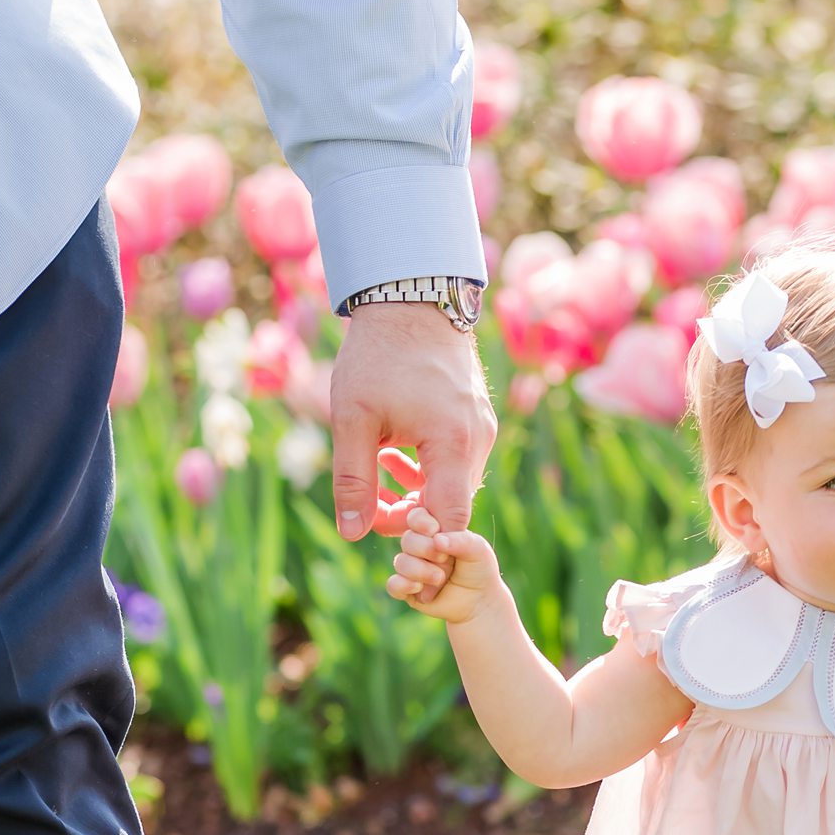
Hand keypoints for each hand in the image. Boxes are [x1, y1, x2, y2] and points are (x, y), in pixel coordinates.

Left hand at [329, 299, 494, 539]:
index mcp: (453, 443)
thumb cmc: (378, 355)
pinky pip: (457, 462)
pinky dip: (428, 470)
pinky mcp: (478, 419)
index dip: (416, 534)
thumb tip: (351, 532)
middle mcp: (478, 440)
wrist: (411, 299)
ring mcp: (482, 429)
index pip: (449, 520)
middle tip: (365, 502)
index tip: (376, 522)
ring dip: (416, 491)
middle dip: (409, 514)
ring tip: (374, 471)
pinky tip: (392, 455)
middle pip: (451, 506)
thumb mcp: (353, 418)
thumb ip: (353, 479)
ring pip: (453, 485)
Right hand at [384, 505, 504, 623]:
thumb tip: (436, 539)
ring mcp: (412, 568)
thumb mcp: (477, 549)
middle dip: (426, 550)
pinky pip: (393, 585)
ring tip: (439, 579)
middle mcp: (419, 547)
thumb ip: (460, 540)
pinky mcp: (407, 590)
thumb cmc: (479, 569)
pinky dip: (404, 585)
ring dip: (420, 571)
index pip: (416, 516)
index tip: (435, 530)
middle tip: (445, 559)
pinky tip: (419, 588)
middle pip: (407, 540)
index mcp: (434, 531)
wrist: (479, 601)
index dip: (421, 522)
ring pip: (400, 562)